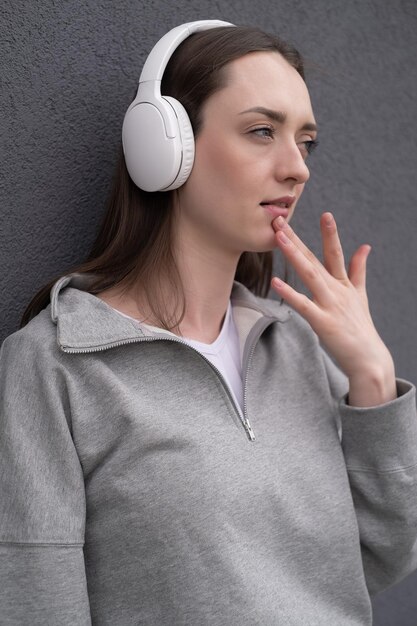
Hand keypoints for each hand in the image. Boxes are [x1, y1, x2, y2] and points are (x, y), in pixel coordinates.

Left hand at [271, 212, 396, 406]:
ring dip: (294, 255)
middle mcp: (336, 290)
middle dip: (297, 239)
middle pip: (314, 259)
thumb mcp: (360, 295)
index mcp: (343, 284)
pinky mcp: (323, 322)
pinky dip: (289, 293)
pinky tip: (276, 282)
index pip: (335, 253)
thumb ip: (359, 270)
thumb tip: (365, 246)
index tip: (325, 213)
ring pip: (310, 275)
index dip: (330, 233)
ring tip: (279, 238)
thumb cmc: (360, 328)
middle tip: (280, 220)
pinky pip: (303, 305)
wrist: (369, 359)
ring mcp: (330, 305)